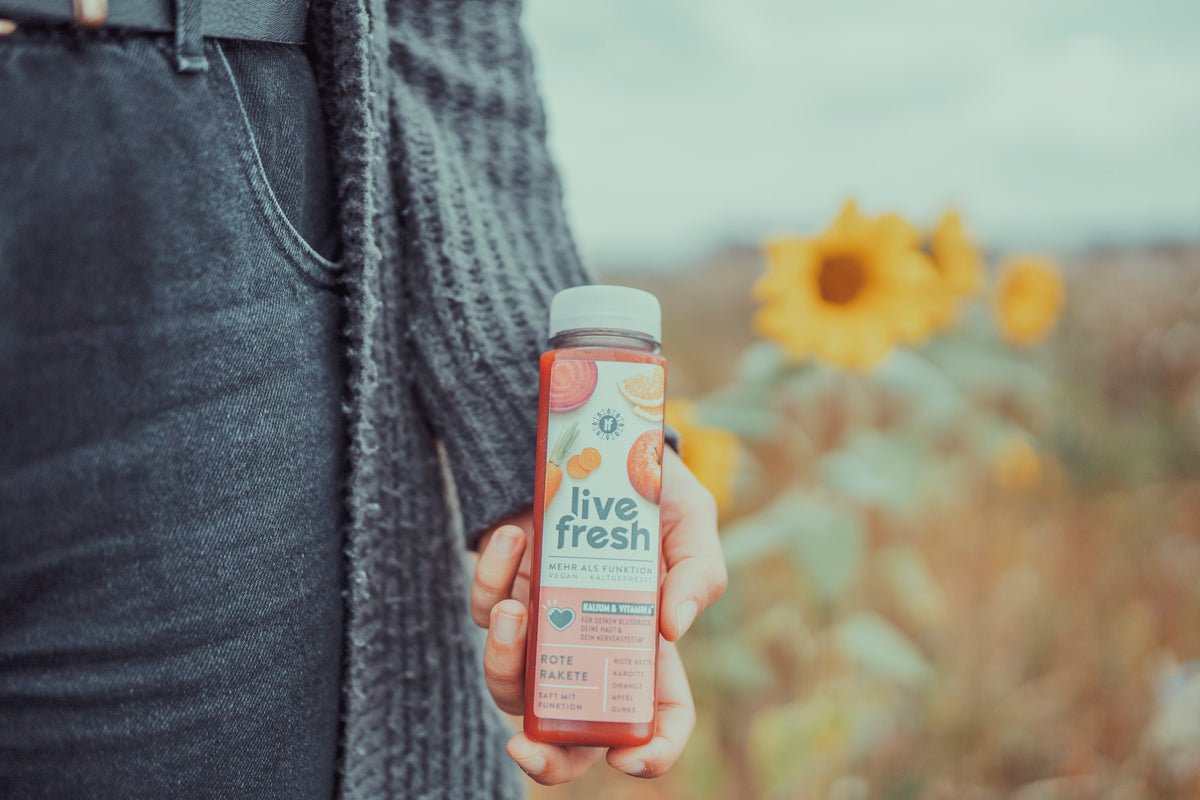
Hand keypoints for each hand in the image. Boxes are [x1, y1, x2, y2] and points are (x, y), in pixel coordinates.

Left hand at [471, 447, 726, 783]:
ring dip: (502, 657)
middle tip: (524, 748)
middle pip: (569, 733)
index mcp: (647, 645)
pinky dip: (491, 578)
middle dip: (546, 759)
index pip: (657, 720)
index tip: (627, 758)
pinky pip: (482, 608)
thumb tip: (673, 628)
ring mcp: (544, 623)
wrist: (595, 437)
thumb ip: (700, 572)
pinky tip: (514, 536)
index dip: (652, 753)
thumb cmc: (652, 488)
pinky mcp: (505, 588)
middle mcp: (591, 646)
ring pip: (510, 682)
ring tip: (514, 612)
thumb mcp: (692, 520)